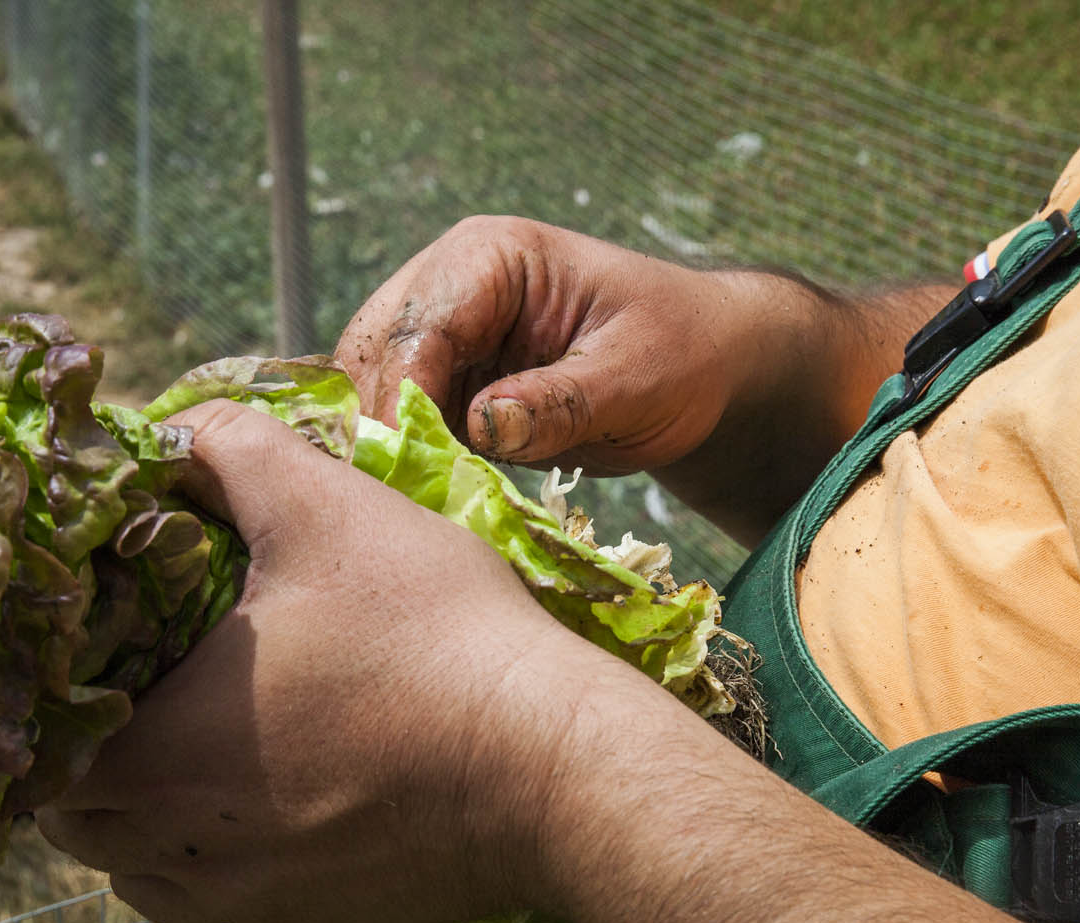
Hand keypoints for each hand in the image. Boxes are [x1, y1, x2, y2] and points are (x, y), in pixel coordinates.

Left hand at [34, 398, 671, 922]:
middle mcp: (179, 853)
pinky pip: (223, 898)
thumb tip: (180, 425)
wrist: (559, 775)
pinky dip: (221, 851)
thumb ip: (233, 449)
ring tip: (202, 739)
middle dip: (88, 754)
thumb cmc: (435, 639)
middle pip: (75, 820)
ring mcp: (246, 903)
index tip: (84, 647)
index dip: (43, 694)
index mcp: (150, 761)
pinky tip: (282, 787)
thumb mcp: (329, 508)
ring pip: (142, 871)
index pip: (32, 752)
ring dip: (147, 815)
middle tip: (136, 682)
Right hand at [336, 217, 932, 541]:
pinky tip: (419, 503)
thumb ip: (561, 401)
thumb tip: (481, 426)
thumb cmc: (683, 352)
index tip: (402, 466)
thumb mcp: (635, 378)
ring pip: (373, 392)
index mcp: (491, 258)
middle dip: (375, 424)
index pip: (416, 326)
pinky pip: (402, 422)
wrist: (708, 365)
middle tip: (390, 498)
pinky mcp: (448, 384)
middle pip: (372, 355)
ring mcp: (444, 336)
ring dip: (384, 447)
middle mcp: (450, 285)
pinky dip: (406, 460)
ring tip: (403, 507)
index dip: (400, 398)